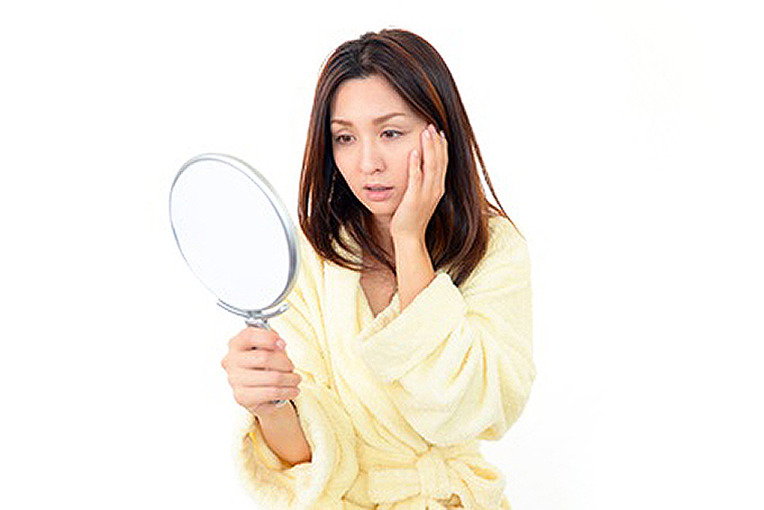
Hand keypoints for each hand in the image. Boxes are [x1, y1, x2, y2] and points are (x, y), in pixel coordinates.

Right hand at [220, 327, 301, 418]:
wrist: (259, 389)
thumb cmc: (264, 364)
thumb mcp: (268, 346)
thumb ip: (272, 339)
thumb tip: (279, 343)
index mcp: (236, 344)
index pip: (249, 336)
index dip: (268, 338)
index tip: (283, 344)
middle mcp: (231, 361)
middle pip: (264, 357)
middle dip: (285, 363)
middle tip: (291, 367)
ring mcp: (234, 380)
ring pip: (272, 377)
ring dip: (290, 379)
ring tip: (296, 380)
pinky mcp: (242, 397)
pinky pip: (271, 393)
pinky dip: (287, 392)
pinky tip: (292, 390)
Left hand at [390, 123, 447, 240]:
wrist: (409, 238)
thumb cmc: (412, 218)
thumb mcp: (421, 197)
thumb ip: (423, 183)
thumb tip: (420, 168)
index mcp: (438, 188)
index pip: (443, 163)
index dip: (442, 146)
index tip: (439, 132)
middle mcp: (435, 190)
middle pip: (439, 161)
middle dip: (436, 142)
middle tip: (432, 125)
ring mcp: (426, 195)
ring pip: (431, 167)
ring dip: (428, 148)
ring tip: (425, 132)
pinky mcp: (414, 200)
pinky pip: (416, 179)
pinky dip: (415, 165)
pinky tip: (413, 152)